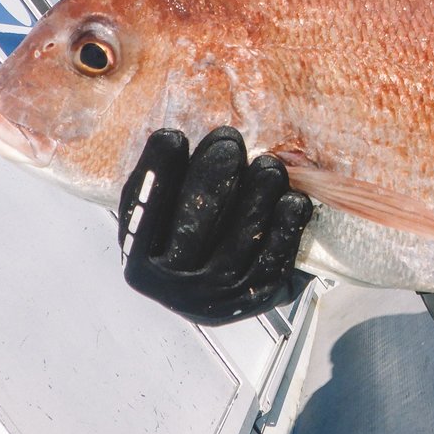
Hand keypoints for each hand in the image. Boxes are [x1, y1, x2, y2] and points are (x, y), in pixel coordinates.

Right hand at [118, 127, 312, 324]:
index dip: (156, 174)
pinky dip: (286, 226)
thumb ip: (161, 188)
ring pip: (240, 238)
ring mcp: (216, 292)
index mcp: (140, 260)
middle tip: (230, 144)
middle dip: (213, 177)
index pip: (143, 213)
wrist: (216, 296)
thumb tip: (171, 140)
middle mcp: (174, 282)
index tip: (172, 137)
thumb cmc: (185, 243)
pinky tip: (293, 199)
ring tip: (269, 165)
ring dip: (258, 196)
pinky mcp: (255, 294)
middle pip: (193, 223)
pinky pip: (274, 256)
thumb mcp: (159, 220)